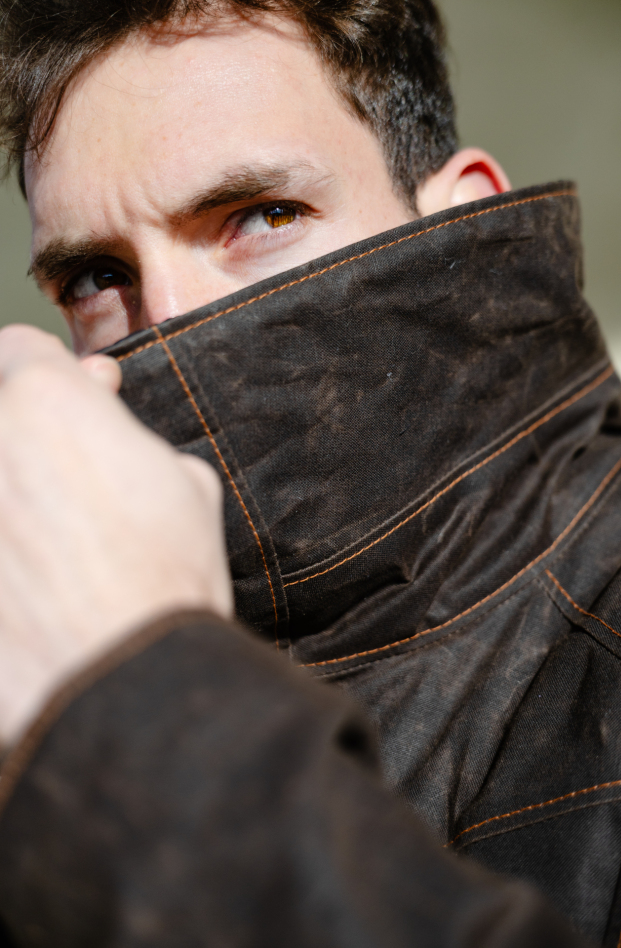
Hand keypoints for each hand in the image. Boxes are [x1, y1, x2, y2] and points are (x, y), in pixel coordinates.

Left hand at [0, 325, 232, 745]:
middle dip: (20, 437)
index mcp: (44, 399)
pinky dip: (2, 554)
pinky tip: (22, 580)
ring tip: (43, 545)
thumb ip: (129, 430)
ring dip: (9, 494)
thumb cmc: (162, 581)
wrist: (120, 682)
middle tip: (58, 485)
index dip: (51, 380)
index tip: (69, 412)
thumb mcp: (184, 485)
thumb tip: (99, 392)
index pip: (21, 349)